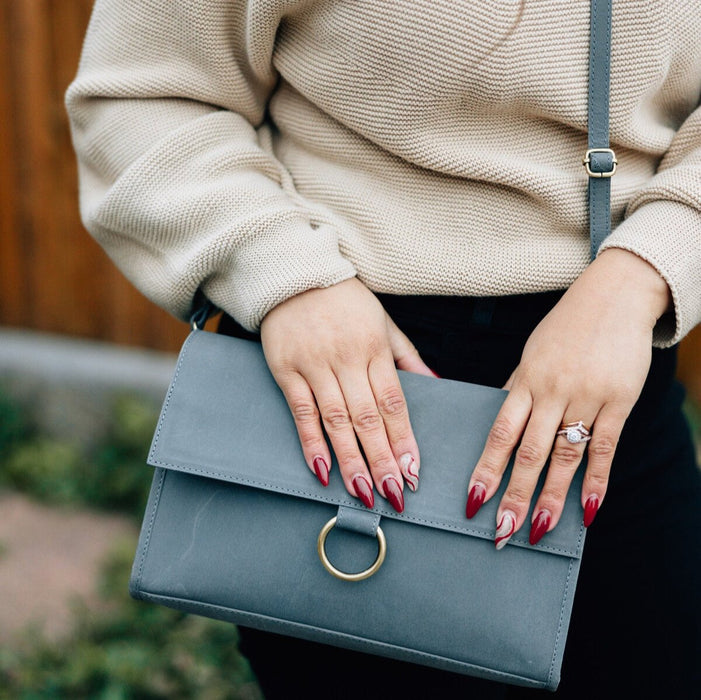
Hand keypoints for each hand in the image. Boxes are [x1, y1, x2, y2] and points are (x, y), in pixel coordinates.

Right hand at [260, 278, 435, 511]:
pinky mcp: (286, 370)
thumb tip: (435, 386)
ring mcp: (314, 366)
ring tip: (364, 493)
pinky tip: (321, 470)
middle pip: (368, 418)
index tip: (414, 471)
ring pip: (336, 420)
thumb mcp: (383, 322)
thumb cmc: (345, 301)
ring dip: (351, 459)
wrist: (295, 273)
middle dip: (383, 459)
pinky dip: (310, 442)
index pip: (393, 402)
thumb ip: (408, 357)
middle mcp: (346, 359)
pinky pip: (301, 412)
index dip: (404, 439)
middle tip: (395, 495)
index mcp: (374, 349)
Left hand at [465, 249, 671, 546]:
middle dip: (514, 494)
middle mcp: (551, 391)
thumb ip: (519, 391)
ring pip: (565, 455)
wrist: (614, 295)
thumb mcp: (533, 354)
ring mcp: (586, 396)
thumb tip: (501, 426)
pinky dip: (596, 479)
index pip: (499, 433)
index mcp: (524, 380)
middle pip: (529, 452)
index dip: (485, 468)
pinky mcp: (619, 400)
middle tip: (501, 532)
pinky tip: (589, 509)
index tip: (472, 500)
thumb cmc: (566, 328)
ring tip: (540, 531)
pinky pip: (606, 446)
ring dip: (552, 496)